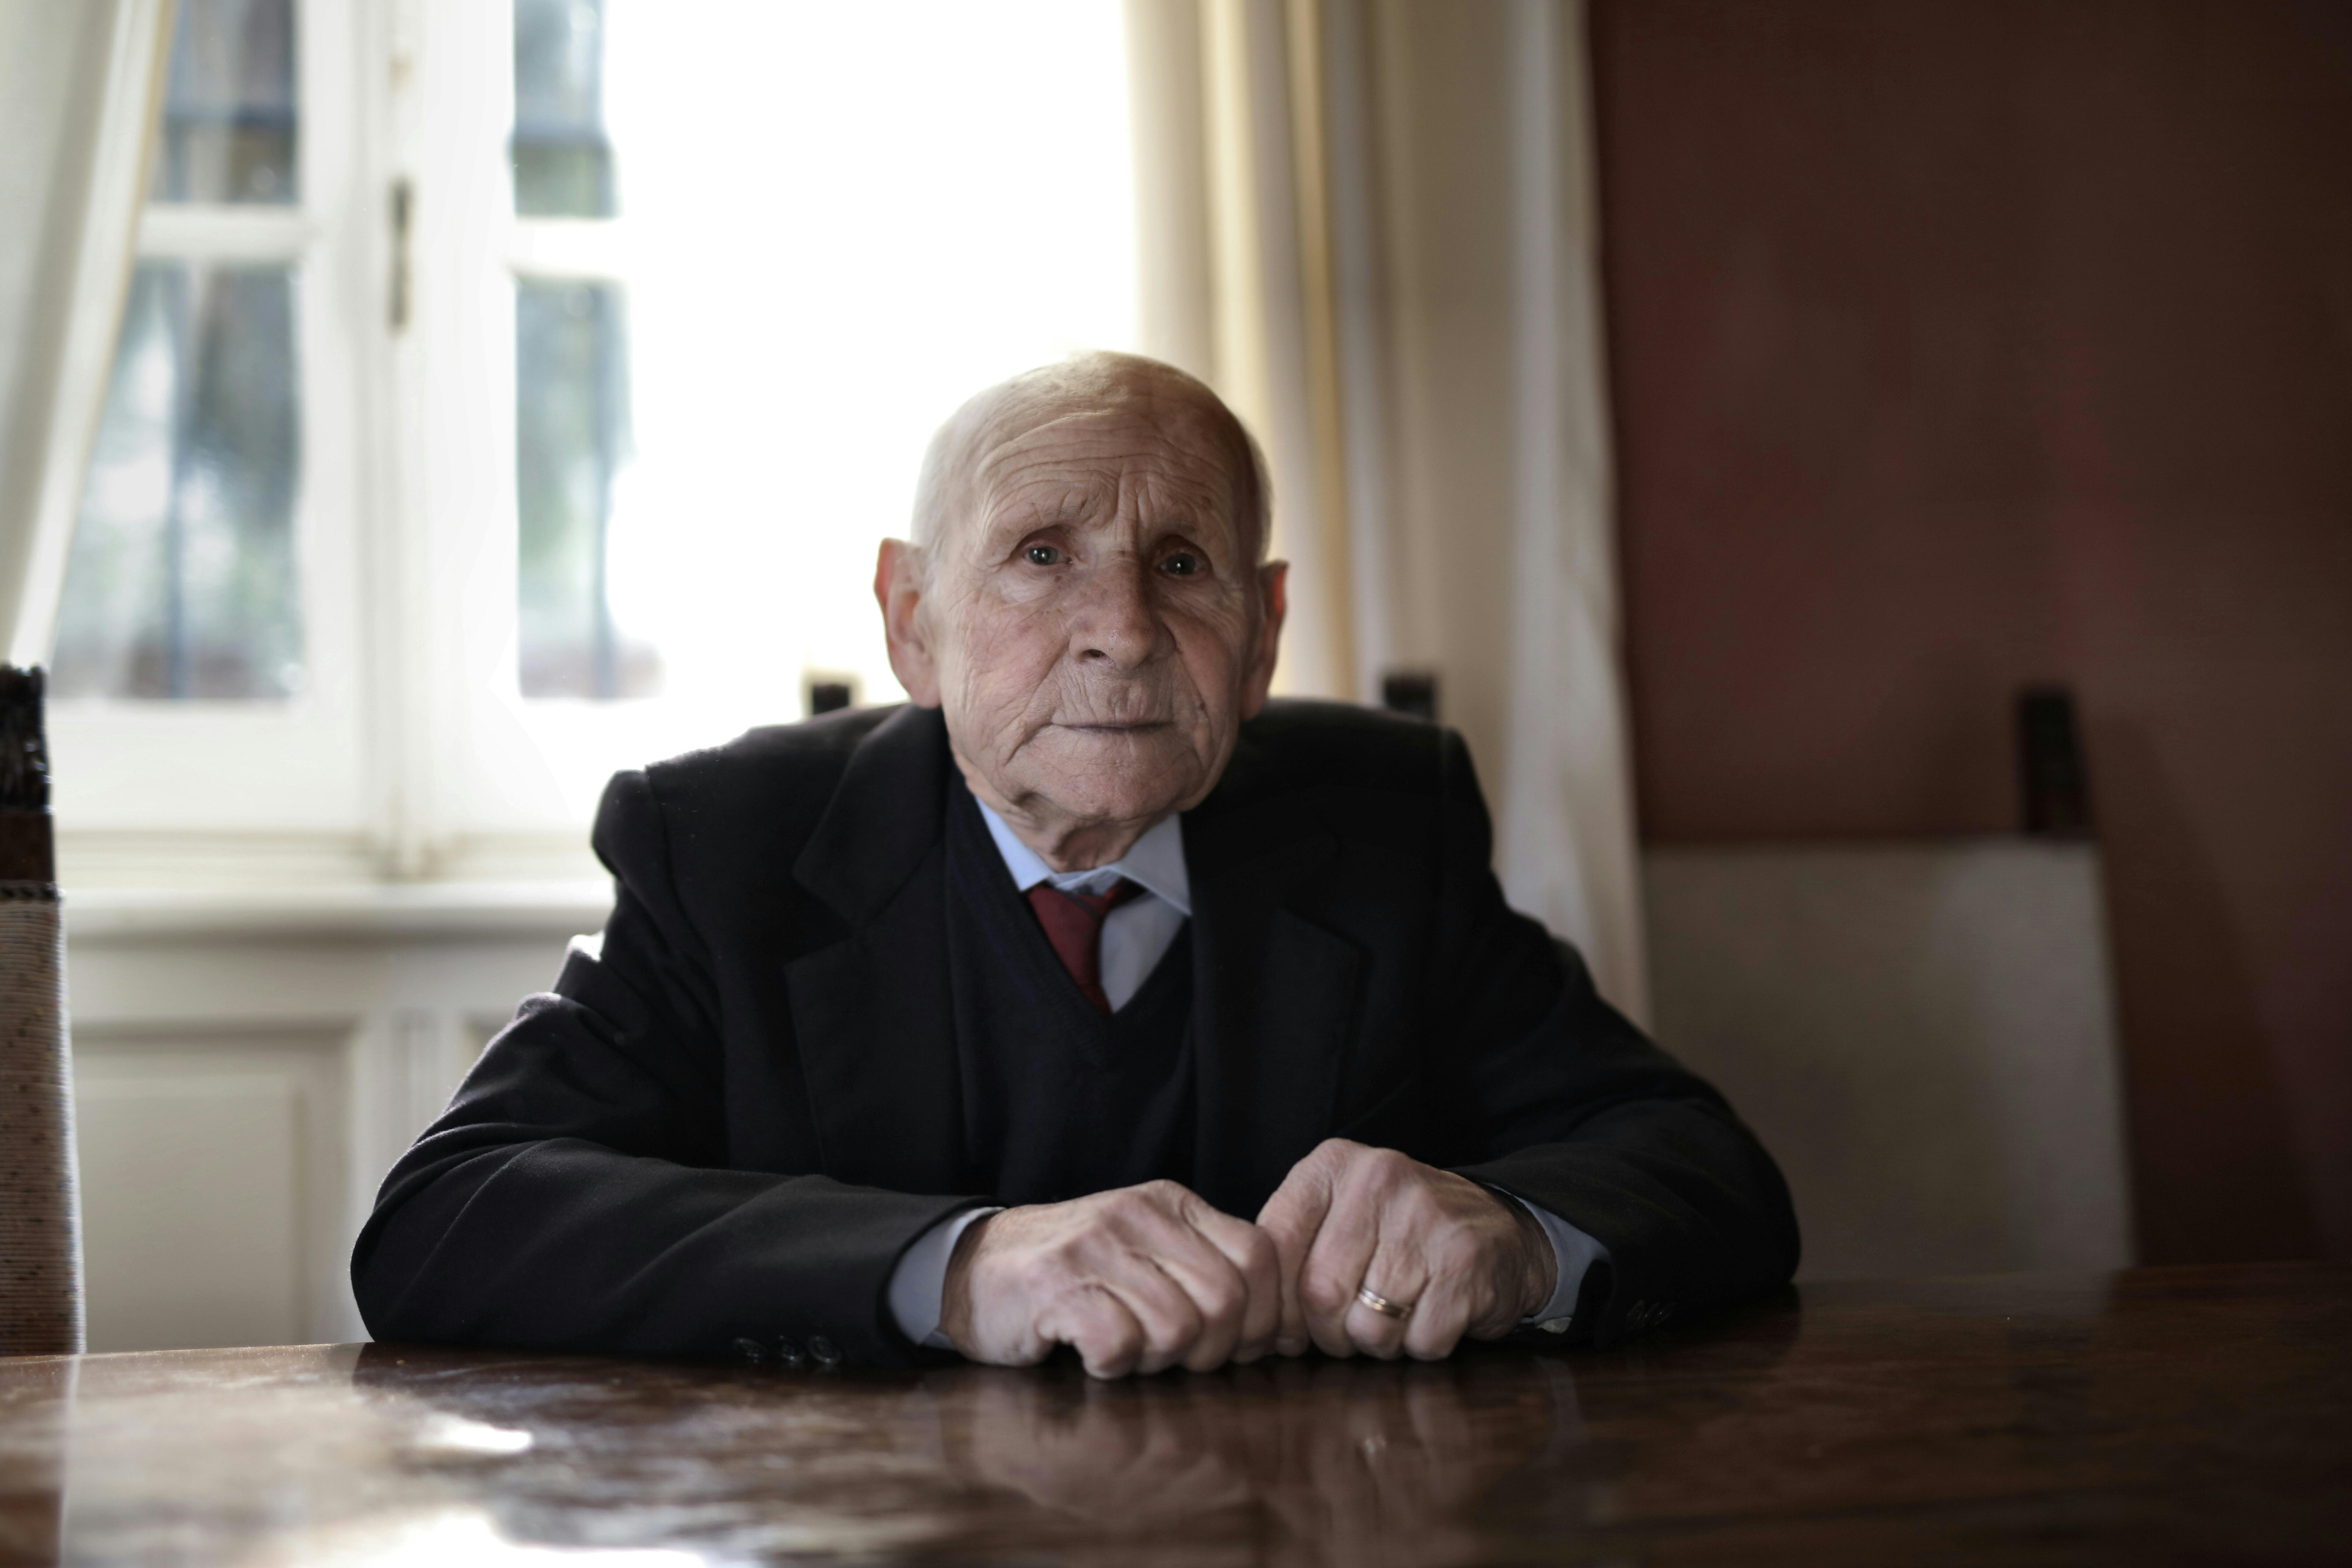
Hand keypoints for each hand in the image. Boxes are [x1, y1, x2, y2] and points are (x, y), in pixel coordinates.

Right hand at [940, 1180, 1281, 1377]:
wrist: (975, 1268)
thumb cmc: (1077, 1274)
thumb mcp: (1149, 1252)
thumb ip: (1208, 1272)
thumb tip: (1280, 1331)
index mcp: (1171, 1203)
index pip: (1259, 1256)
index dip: (1263, 1315)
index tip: (1242, 1347)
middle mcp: (1137, 1215)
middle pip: (1226, 1299)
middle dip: (1213, 1349)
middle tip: (1177, 1358)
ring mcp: (1094, 1246)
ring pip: (1178, 1328)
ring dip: (1158, 1360)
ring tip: (1128, 1349)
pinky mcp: (1055, 1286)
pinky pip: (1118, 1345)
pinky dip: (1112, 1365)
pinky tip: (1092, 1353)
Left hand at [1256, 1139, 1554, 1361]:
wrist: (1499, 1230)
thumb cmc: (1399, 1235)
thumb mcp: (1337, 1220)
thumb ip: (1289, 1257)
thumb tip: (1252, 1330)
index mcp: (1334, 1164)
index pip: (1274, 1246)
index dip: (1277, 1303)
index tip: (1289, 1327)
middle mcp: (1379, 1178)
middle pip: (1320, 1292)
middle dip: (1329, 1332)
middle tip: (1348, 1329)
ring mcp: (1427, 1217)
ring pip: (1368, 1325)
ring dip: (1377, 1343)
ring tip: (1394, 1316)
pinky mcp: (1466, 1260)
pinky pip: (1420, 1340)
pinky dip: (1421, 1345)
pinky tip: (1431, 1315)